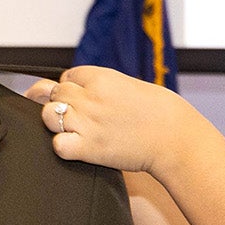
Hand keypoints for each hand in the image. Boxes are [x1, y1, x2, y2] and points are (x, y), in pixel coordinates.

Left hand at [30, 65, 190, 174]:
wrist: (176, 138)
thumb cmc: (161, 113)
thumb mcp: (130, 85)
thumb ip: (103, 85)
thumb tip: (83, 87)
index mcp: (101, 77)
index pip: (67, 76)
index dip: (70, 87)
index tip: (80, 98)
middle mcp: (91, 97)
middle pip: (54, 93)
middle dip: (60, 103)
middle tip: (76, 115)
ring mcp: (88, 122)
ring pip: (48, 115)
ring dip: (54, 122)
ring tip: (71, 129)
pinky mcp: (89, 148)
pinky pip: (58, 144)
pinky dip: (61, 146)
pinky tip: (75, 147)